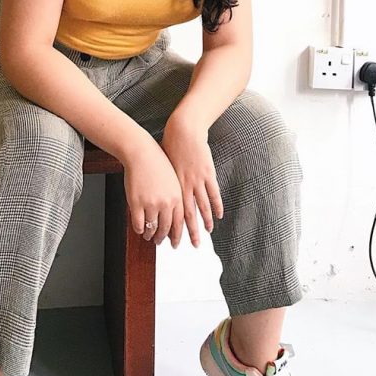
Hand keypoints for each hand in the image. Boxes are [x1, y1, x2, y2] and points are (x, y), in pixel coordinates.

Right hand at [122, 131, 183, 246]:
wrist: (142, 153)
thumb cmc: (157, 164)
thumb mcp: (173, 181)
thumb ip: (175, 198)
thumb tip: (174, 216)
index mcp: (177, 197)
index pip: (179, 223)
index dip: (177, 236)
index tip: (176, 243)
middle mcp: (166, 203)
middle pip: (166, 228)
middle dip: (163, 239)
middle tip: (160, 242)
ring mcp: (151, 204)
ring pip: (152, 228)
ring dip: (150, 235)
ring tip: (149, 236)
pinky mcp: (136, 203)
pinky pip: (138, 224)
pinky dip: (139, 229)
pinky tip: (139, 229)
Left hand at [161, 114, 222, 247]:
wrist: (183, 130)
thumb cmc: (170, 144)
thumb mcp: (162, 163)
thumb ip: (163, 177)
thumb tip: (156, 187)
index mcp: (172, 184)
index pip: (174, 211)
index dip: (174, 226)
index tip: (173, 239)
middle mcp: (185, 185)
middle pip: (188, 213)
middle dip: (190, 231)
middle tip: (191, 246)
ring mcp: (198, 180)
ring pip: (202, 206)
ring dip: (204, 221)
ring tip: (206, 234)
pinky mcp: (208, 173)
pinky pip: (213, 193)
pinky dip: (216, 205)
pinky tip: (218, 216)